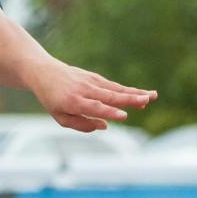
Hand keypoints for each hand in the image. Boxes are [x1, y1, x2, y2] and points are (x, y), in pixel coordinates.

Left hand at [27, 62, 155, 132]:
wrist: (44, 72)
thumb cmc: (52, 99)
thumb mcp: (60, 117)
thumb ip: (81, 124)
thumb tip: (105, 126)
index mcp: (72, 102)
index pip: (94, 108)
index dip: (110, 113)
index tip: (124, 116)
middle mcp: (84, 90)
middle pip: (109, 96)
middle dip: (129, 99)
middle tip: (146, 101)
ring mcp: (90, 82)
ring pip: (116, 89)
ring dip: (135, 93)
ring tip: (152, 96)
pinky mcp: (95, 77)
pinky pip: (113, 86)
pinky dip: (128, 90)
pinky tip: (142, 93)